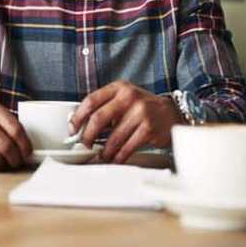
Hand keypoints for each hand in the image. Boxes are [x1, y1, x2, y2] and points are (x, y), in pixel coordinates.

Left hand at [69, 82, 184, 163]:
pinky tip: (116, 158)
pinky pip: (127, 147)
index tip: (73, 129)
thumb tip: (81, 126)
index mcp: (120, 88)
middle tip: (85, 145)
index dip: (78, 117)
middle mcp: (129, 97)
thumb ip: (106, 108)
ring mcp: (140, 112)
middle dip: (87, 136)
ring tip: (102, 155)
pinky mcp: (148, 128)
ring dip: (104, 151)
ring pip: (113, 138)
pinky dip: (118, 157)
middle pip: (98, 119)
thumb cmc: (144, 108)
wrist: (172, 114)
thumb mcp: (125, 99)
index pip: (91, 100)